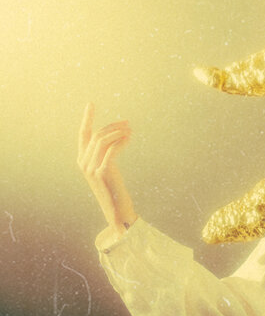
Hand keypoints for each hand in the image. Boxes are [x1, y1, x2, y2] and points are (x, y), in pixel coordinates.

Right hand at [77, 103, 137, 238]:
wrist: (117, 212)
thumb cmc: (114, 191)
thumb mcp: (107, 170)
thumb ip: (105, 155)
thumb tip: (116, 134)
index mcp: (82, 161)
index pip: (83, 135)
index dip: (87, 118)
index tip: (91, 103)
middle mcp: (84, 163)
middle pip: (97, 135)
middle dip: (113, 126)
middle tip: (128, 123)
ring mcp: (91, 168)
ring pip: (103, 140)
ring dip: (118, 132)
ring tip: (130, 130)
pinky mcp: (103, 172)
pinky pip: (112, 149)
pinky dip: (121, 141)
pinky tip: (129, 138)